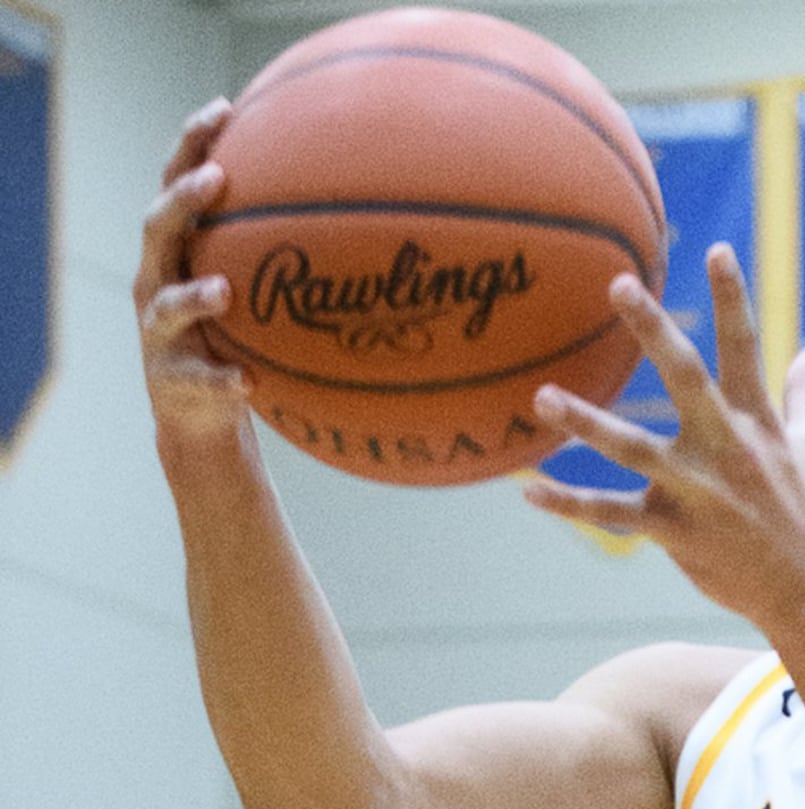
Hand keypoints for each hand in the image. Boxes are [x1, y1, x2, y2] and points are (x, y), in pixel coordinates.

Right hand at [134, 98, 253, 447]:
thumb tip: (362, 209)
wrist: (199, 418)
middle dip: (182, 201)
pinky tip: (249, 381)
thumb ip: (280, 255)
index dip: (192, 145)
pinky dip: (223, 379)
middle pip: (157, 229)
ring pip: (166, 306)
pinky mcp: (172, 382)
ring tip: (223, 291)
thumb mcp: (253, 293)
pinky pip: (200, 379)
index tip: (224, 108)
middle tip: (216, 181)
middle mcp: (157, 283)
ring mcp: (159, 333)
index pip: (176, 185)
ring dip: (194, 297)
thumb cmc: (234, 341)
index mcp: (178, 254)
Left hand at [522, 244, 804, 635]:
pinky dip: (570, 503)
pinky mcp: (675, 531)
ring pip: (633, 448)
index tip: (717, 250)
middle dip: (653, 330)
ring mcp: (698, 490)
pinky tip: (529, 490)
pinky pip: (613, 515)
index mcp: (759, 424)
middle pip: (686, 377)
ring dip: (586, 421)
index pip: (746, 348)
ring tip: (542, 396)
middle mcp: (726, 448)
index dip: (733, 298)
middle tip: (619, 285)